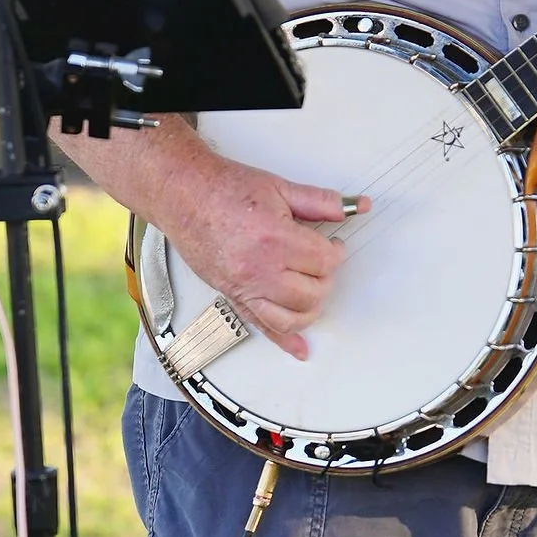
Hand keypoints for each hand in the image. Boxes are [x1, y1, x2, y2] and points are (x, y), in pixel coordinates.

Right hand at [156, 140, 364, 360]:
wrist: (183, 195)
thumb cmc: (222, 190)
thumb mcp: (279, 188)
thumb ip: (320, 202)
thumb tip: (353, 207)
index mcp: (274, 239)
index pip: (324, 262)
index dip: (336, 253)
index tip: (333, 247)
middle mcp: (259, 269)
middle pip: (312, 293)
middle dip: (324, 279)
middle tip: (322, 262)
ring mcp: (244, 287)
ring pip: (293, 317)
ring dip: (311, 308)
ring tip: (312, 290)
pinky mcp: (233, 296)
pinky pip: (262, 328)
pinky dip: (285, 342)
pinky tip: (300, 348)